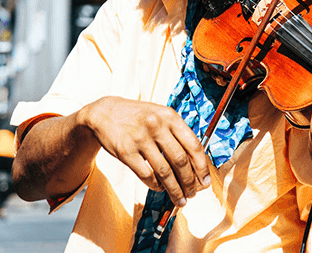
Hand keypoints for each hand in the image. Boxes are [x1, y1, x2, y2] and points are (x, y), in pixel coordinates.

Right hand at [79, 96, 211, 205]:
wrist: (105, 113)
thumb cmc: (138, 117)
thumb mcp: (160, 115)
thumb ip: (177, 134)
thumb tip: (196, 163)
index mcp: (170, 116)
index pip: (193, 145)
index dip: (202, 167)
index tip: (206, 181)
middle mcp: (157, 126)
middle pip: (180, 161)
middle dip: (189, 182)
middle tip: (192, 193)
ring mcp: (141, 139)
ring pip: (165, 172)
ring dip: (175, 189)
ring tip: (180, 199)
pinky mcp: (126, 152)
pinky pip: (146, 175)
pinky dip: (156, 185)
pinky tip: (160, 188)